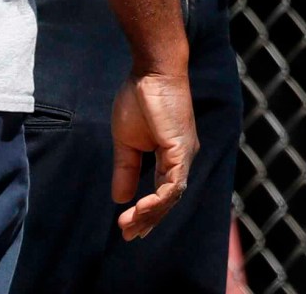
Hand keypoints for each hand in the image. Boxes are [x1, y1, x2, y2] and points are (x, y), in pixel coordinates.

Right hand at [110, 70, 199, 240]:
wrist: (150, 72)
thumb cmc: (140, 99)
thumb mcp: (127, 142)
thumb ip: (126, 169)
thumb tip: (120, 198)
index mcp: (171, 156)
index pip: (163, 193)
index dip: (147, 212)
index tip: (126, 227)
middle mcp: (182, 159)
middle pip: (168, 200)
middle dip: (148, 220)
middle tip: (127, 234)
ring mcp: (184, 155)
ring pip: (172, 197)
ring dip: (150, 214)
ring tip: (129, 224)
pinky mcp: (181, 149)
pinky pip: (174, 184)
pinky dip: (159, 200)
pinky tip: (141, 207)